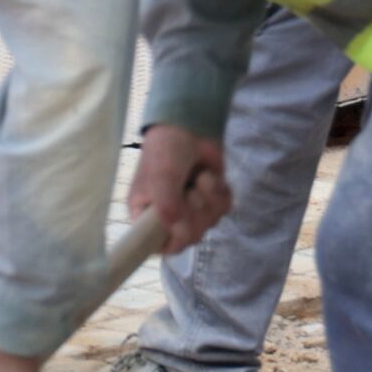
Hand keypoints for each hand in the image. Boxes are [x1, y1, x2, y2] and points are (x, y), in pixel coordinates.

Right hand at [128, 122, 233, 254]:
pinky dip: (222, 193)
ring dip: (210, 197)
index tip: (183, 221)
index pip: (161, 246)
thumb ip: (166, 203)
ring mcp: (192, 210)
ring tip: (200, 176)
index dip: (175, 238)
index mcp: (147, 216)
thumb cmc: (165, 150)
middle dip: (197, 210)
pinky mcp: (211, 201)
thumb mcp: (160, 175)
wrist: (188, 125)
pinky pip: (224, 210)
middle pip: (192, 236)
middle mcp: (169, 218)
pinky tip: (212, 177)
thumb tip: (175, 228)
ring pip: (211, 222)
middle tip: (191, 189)